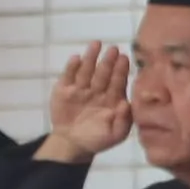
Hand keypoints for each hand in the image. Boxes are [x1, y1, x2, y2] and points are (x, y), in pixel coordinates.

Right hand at [40, 44, 133, 161]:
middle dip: (108, 60)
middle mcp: (97, 89)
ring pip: (87, 70)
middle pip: (103, 72)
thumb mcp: (115, 135)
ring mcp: (80, 88)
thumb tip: (126, 103)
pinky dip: (72, 67)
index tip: (125, 58)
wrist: (72, 145)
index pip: (118, 81)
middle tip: (114, 48)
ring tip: (96, 44)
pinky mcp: (63, 89)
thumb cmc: (97, 139)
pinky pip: (68, 76)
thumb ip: (123, 121)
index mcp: (112, 97)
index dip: (121, 70)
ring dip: (91, 57)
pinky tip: (76, 58)